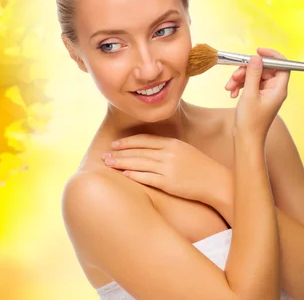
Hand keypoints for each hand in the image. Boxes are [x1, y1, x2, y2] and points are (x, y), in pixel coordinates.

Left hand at [102, 134, 230, 205]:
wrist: (218, 183)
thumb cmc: (201, 168)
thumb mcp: (184, 151)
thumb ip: (166, 148)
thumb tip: (146, 149)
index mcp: (172, 143)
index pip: (144, 140)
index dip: (127, 142)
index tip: (114, 144)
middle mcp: (168, 153)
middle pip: (138, 151)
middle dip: (119, 153)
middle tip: (104, 155)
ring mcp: (168, 168)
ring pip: (139, 163)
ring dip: (121, 163)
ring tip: (108, 164)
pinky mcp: (169, 182)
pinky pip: (146, 178)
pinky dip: (133, 175)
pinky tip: (123, 175)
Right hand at [227, 48, 289, 138]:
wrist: (246, 138)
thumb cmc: (251, 121)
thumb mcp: (249, 94)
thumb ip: (253, 74)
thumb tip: (256, 58)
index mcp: (278, 89)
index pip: (281, 65)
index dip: (271, 56)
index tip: (257, 51)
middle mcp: (274, 89)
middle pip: (263, 70)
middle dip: (247, 71)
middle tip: (235, 75)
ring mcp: (265, 93)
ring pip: (253, 77)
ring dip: (239, 79)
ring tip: (229, 87)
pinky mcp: (256, 97)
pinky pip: (248, 84)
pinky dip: (239, 86)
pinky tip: (232, 93)